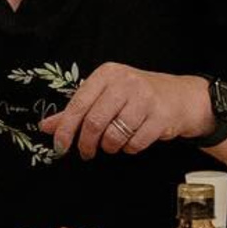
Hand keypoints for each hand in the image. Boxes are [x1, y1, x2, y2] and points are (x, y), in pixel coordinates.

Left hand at [39, 65, 209, 160]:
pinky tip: (133, 139)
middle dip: (87, 144)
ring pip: (114, 136)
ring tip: (114, 142)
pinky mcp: (160, 117)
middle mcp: (125, 82)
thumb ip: (76, 111)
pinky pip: (134, 143)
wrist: (181, 97)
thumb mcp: (106, 95)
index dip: (66, 129)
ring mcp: (145, 98)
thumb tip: (46, 127)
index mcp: (107, 74)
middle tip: (87, 152)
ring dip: (110, 147)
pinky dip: (130, 148)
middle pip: (94, 122)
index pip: (78, 104)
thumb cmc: (137, 96)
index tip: (60, 147)